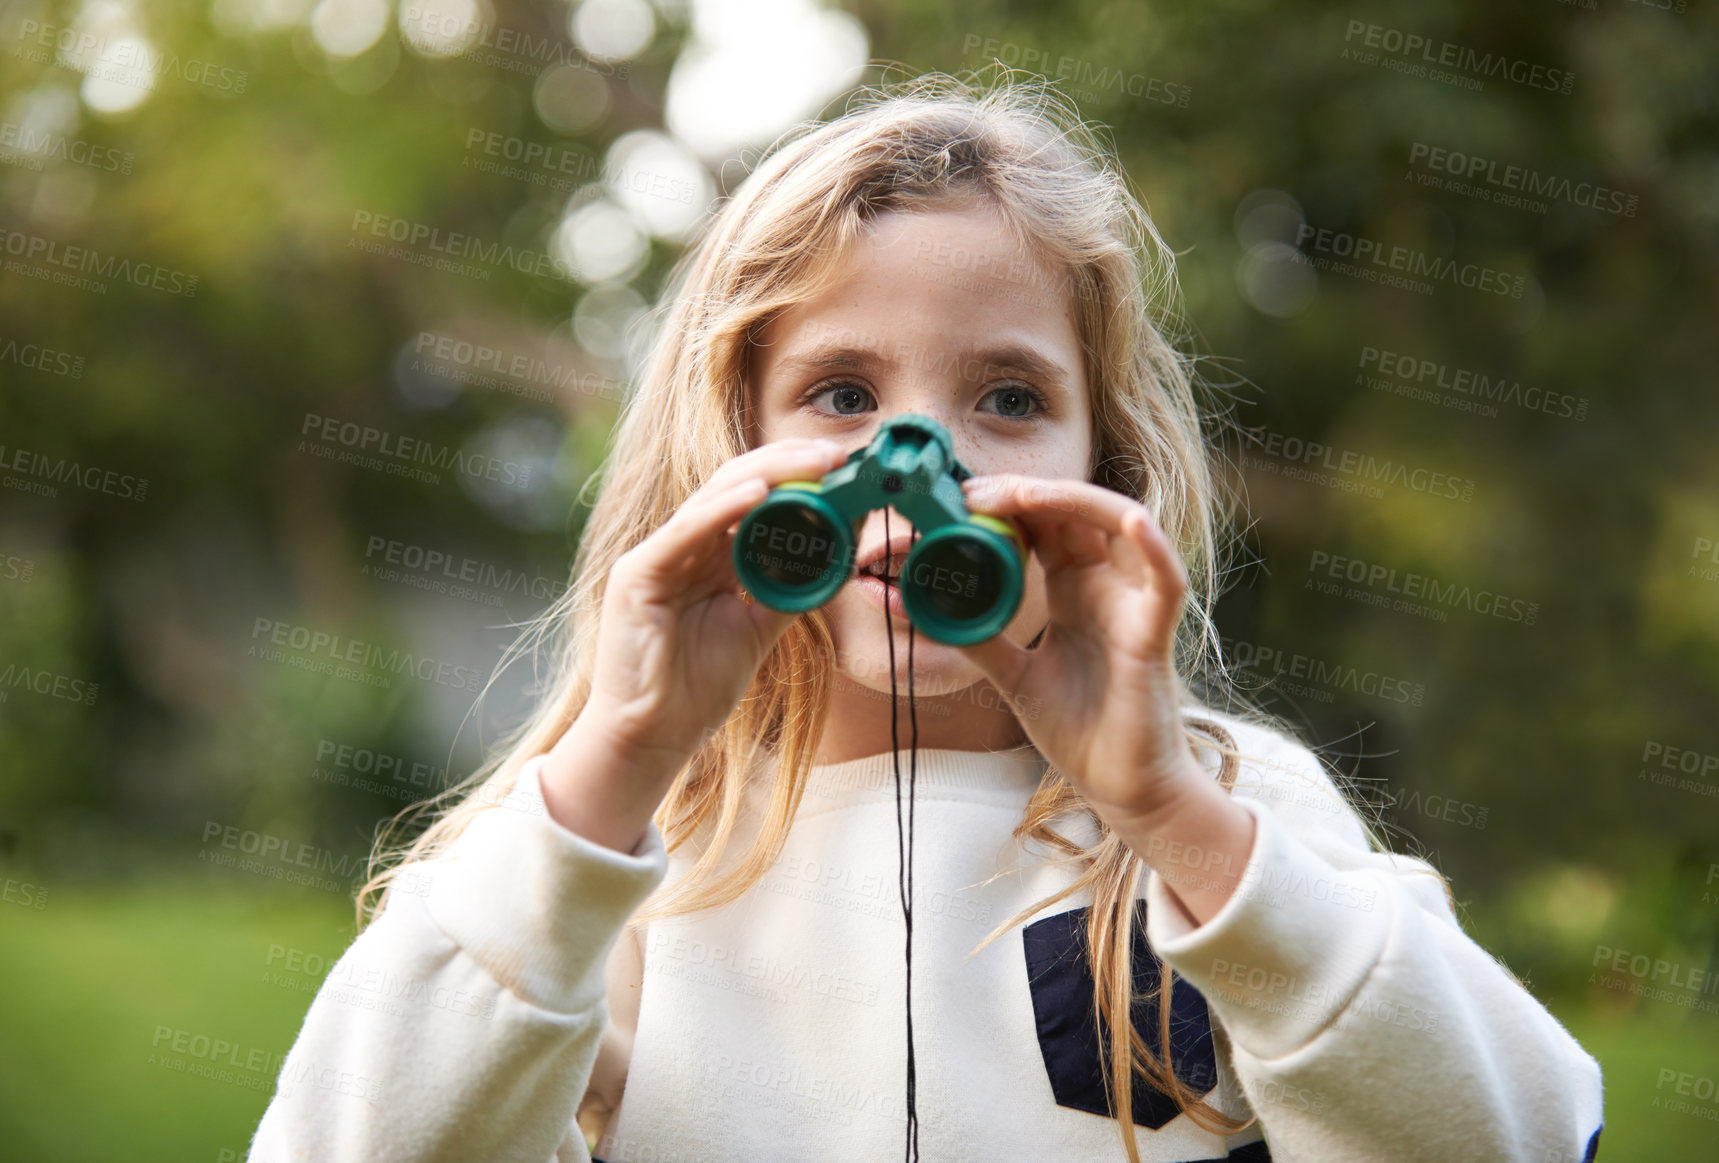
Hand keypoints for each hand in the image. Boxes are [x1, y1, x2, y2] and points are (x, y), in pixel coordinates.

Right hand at [582, 435, 850, 766]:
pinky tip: (757, 496)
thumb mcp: (758, 629)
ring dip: (765, 476)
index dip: (796, 479)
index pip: (752, 499)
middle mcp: (681, 547)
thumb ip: (788, 591)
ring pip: (711, 498)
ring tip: (810, 464)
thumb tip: (835, 560)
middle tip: (835, 456)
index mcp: (707, 556)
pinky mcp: (637, 575)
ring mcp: (656, 556)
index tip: (843, 471)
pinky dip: (720, 510)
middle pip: (735, 485)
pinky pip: (683, 532)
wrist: (652, 736)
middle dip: (787, 464)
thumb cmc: (696, 687)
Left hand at [954, 474, 1213, 830]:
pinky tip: (1133, 522)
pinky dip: (1155, 547)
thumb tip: (931, 608)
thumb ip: (980, 640)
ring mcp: (1133, 604)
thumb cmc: (1079, 729)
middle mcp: (1106, 585)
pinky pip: (1167, 580)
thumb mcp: (1014, 676)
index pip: (1045, 524)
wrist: (1118, 786)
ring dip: (1076, 500)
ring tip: (1026, 493)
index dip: (1008, 503)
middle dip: (1028, 493)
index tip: (960, 499)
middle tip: (976, 492)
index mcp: (1074, 589)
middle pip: (1075, 513)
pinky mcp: (1155, 633)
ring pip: (1122, 525)